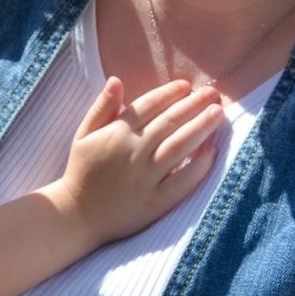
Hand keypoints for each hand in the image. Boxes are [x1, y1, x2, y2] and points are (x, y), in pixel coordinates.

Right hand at [53, 77, 222, 246]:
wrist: (76, 215)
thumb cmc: (81, 171)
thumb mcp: (83, 134)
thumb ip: (102, 107)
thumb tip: (117, 80)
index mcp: (116, 133)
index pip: (148, 106)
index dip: (168, 93)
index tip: (185, 85)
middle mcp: (134, 152)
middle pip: (169, 122)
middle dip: (193, 105)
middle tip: (212, 93)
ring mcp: (146, 177)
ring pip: (180, 146)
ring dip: (201, 127)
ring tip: (218, 114)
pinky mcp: (155, 201)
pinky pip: (182, 181)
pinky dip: (198, 166)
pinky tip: (211, 152)